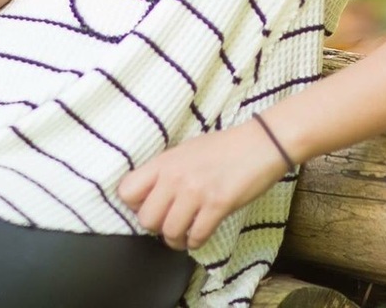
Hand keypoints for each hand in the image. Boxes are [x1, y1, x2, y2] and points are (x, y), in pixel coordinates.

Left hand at [117, 119, 288, 250]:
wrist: (259, 144)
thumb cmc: (222, 148)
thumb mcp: (185, 151)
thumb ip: (165, 172)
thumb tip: (149, 197)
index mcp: (164, 161)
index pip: (127, 191)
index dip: (135, 205)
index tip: (149, 206)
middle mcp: (175, 176)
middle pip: (146, 220)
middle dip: (157, 227)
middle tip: (169, 222)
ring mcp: (196, 191)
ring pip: (169, 233)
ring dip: (177, 239)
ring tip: (185, 233)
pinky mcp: (217, 205)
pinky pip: (196, 237)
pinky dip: (196, 241)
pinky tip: (201, 232)